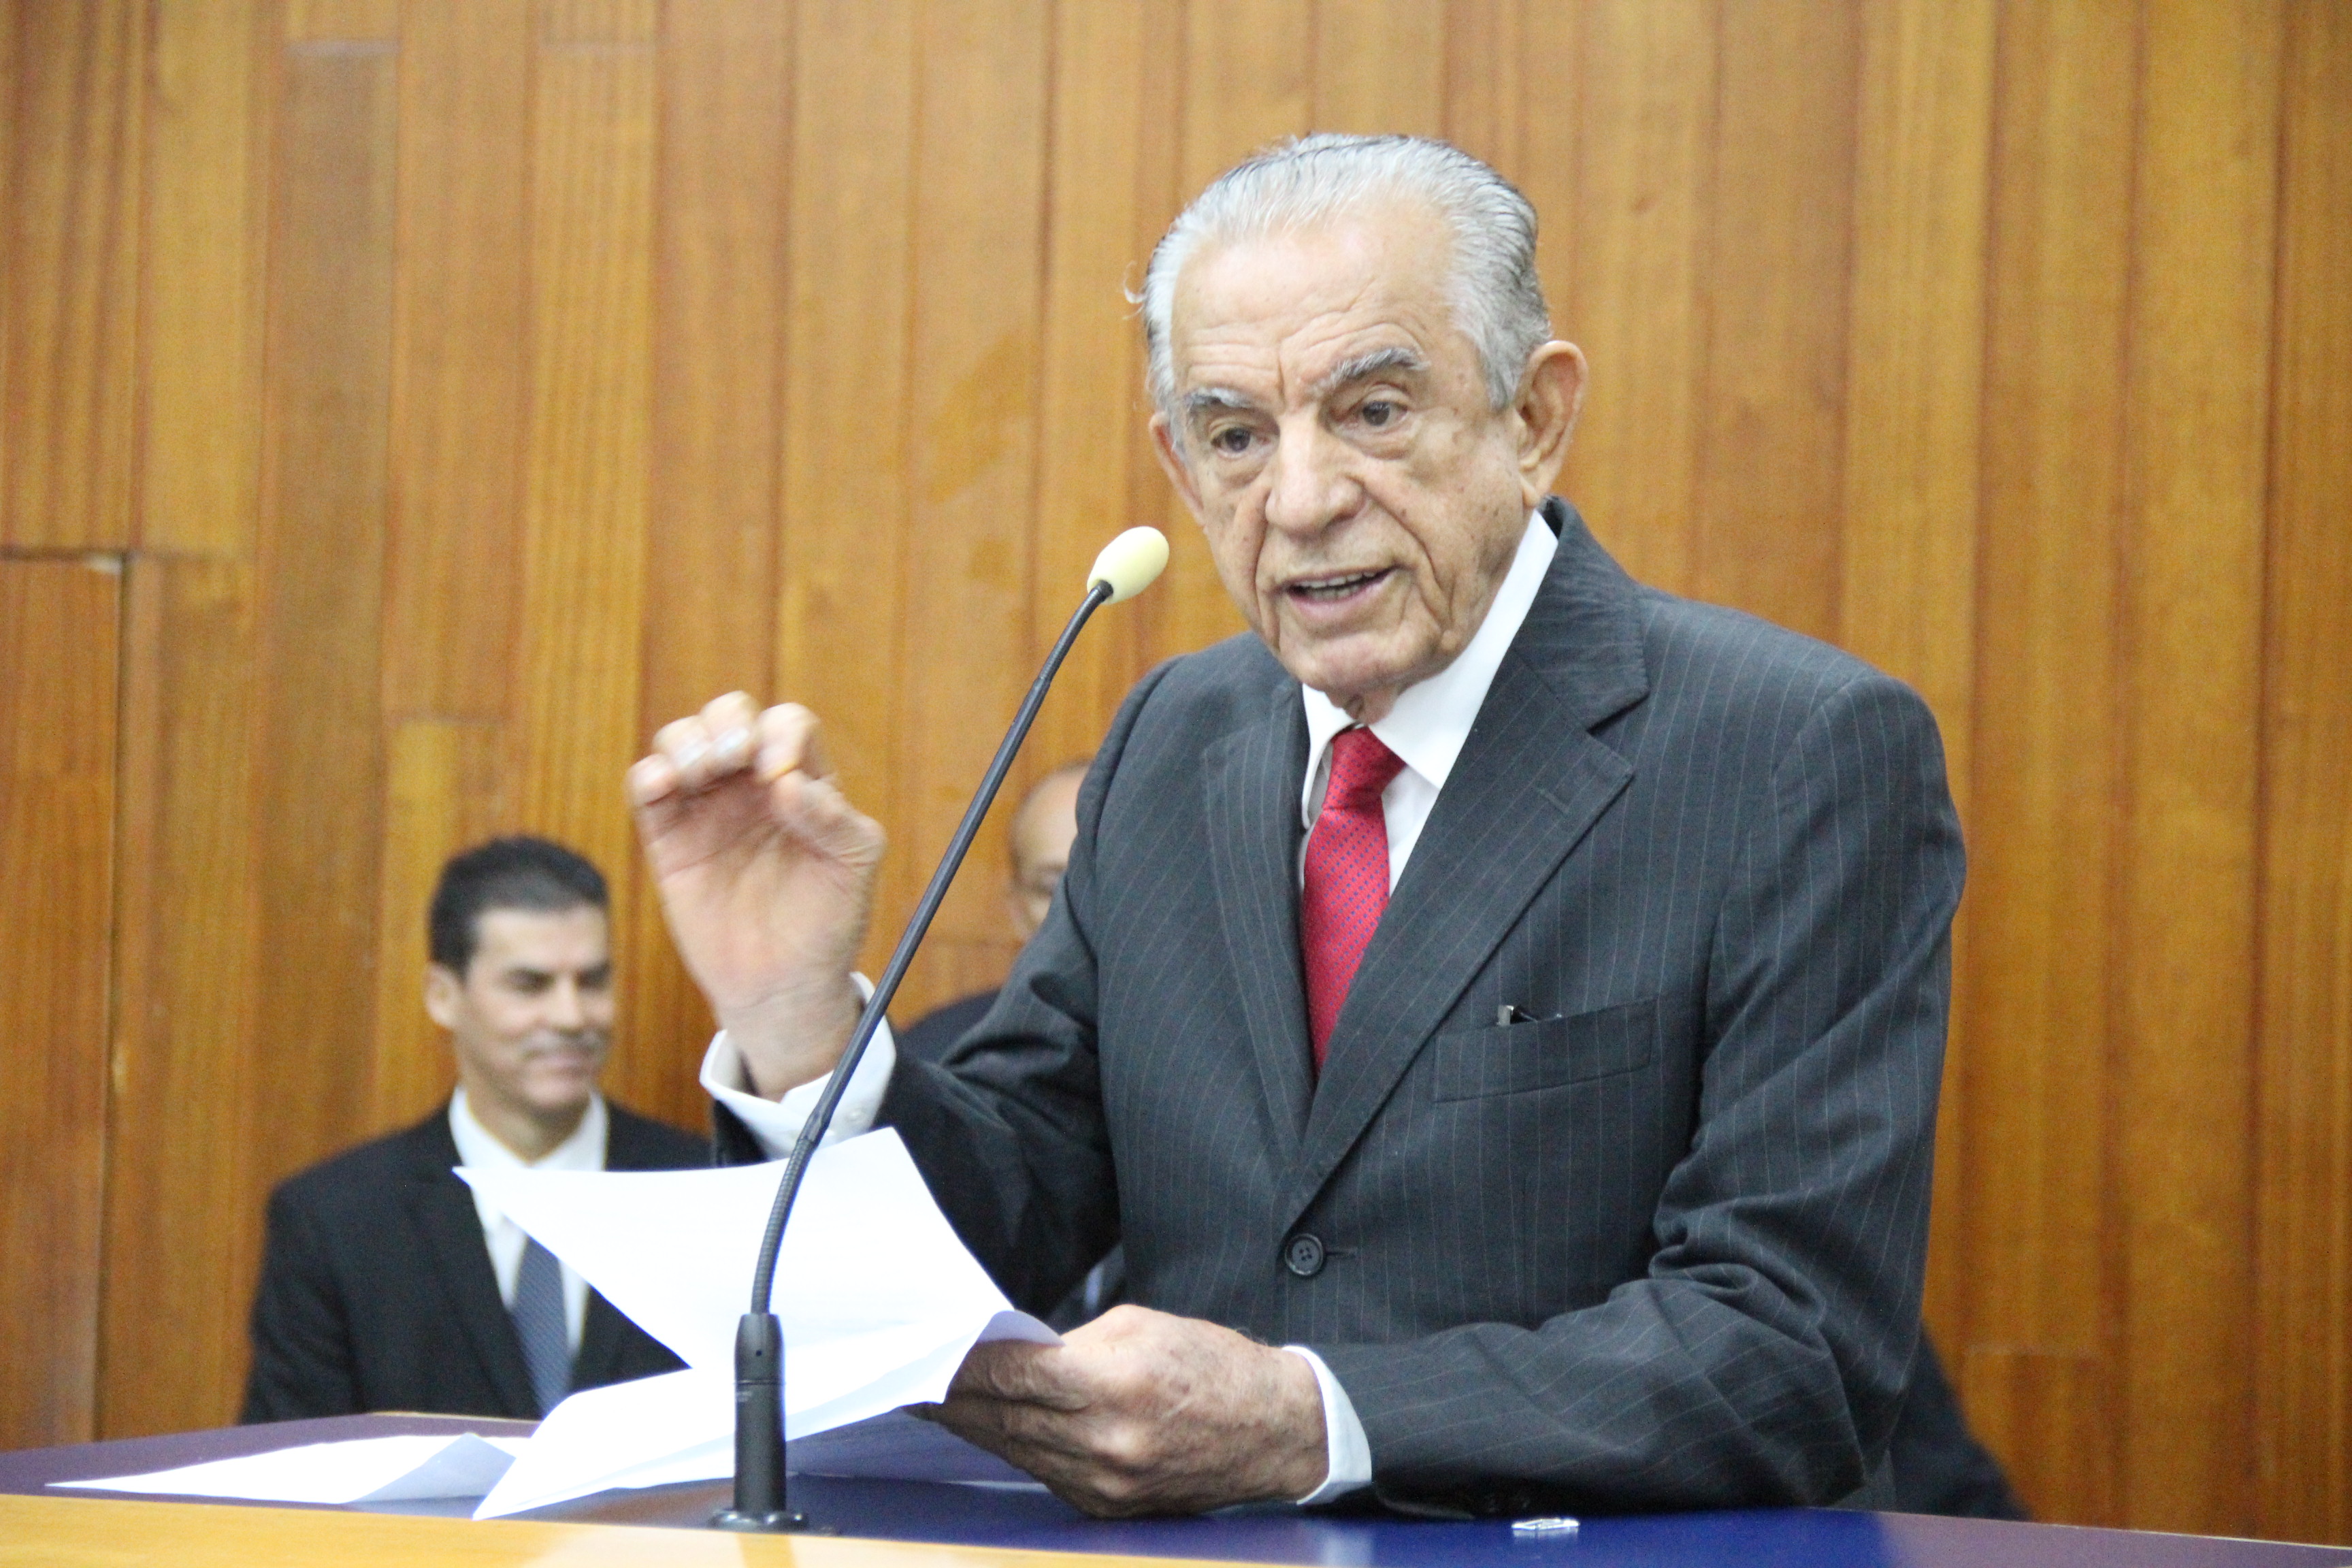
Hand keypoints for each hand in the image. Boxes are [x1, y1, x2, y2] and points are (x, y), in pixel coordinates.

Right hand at [627, 694, 884, 1096]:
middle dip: (727, 725)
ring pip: (682, 739)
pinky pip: (647, 786)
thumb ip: (832, 820)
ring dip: (687, 742)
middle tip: (733, 762)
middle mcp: (753, 784)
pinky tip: (664, 786)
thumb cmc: (826, 922)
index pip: (788, 725)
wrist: (782, 984)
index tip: (778, 779)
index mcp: (803, 781)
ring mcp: (707, 807)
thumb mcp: (852, 869)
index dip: (780, 736)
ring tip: (700, 775)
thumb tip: (787, 783)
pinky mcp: (668, 837)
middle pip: (731, 716)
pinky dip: (649, 774)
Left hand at [920, 1305, 1329, 1515]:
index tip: (932, 1346)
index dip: (967, 1362)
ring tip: (936, 1401)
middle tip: (913, 1375)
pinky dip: (1012, 1448)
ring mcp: (1106, 1482)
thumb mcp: (1141, 1327)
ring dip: (973, 1426)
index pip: (1016, 1373)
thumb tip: (1013, 1354)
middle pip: (1005, 1418)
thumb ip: (1070, 1343)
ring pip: (1016, 1450)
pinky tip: (990, 1428)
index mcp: (1117, 1383)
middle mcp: (1107, 1441)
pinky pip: (1043, 1472)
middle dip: (954, 1396)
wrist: (1273, 1430)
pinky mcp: (1107, 1505)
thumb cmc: (1213, 1367)